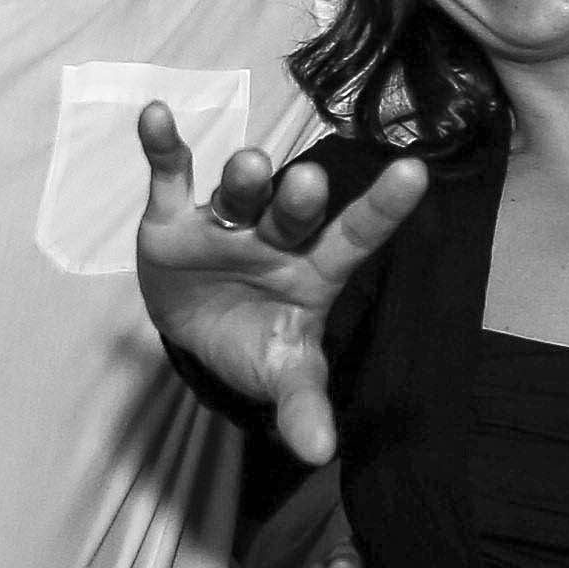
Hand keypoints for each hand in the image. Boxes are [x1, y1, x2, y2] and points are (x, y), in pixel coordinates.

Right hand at [132, 108, 423, 468]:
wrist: (196, 335)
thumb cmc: (256, 346)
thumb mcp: (282, 376)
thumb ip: (302, 406)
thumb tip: (320, 452)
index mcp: (314, 270)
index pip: (356, 236)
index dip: (384, 208)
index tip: (414, 171)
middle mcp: (277, 236)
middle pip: (293, 212)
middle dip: (298, 199)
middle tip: (307, 185)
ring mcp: (226, 222)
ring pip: (239, 192)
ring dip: (243, 178)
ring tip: (248, 167)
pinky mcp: (174, 218)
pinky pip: (170, 176)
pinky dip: (162, 146)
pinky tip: (154, 115)